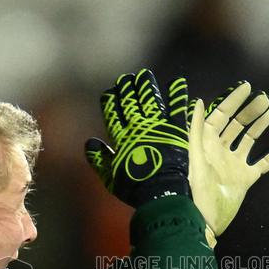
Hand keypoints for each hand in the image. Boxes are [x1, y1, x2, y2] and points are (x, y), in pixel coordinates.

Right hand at [84, 70, 189, 207]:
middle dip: (127, 88)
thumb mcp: (111, 177)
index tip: (109, 91)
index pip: (112, 112)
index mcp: (121, 137)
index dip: (110, 100)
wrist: (161, 192)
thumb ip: (99, 159)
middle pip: (130, 101)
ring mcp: (158, 125)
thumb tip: (89, 143)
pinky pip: (177, 106)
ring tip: (144, 76)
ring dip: (146, 86)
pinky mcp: (176, 128)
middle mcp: (138, 126)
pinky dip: (177, 94)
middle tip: (126, 79)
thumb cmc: (135, 187)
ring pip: (150, 99)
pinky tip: (178, 82)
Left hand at [188, 82, 268, 246]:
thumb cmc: (196, 190)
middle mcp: (219, 151)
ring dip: (260, 126)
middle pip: (237, 125)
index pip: (220, 115)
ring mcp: (233, 164)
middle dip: (250, 110)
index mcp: (206, 143)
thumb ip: (196, 129)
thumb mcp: (195, 156)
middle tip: (265, 99)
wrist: (205, 220)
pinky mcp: (244, 179)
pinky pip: (262, 164)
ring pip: (249, 140)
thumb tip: (198, 101)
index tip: (246, 86)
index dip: (232, 100)